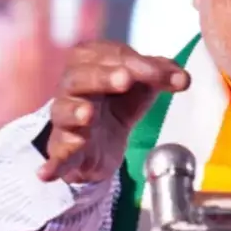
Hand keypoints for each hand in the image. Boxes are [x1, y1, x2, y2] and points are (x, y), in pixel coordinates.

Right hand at [37, 42, 189, 183]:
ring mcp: (66, 120)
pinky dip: (51, 164)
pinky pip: (55, 156)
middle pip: (80, 77)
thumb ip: (162, 75)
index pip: (111, 56)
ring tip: (88, 114)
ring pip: (62, 111)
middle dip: (103, 77)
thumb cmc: (117, 104)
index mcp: (90, 63)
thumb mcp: (142, 86)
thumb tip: (184, 78)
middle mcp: (72, 88)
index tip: (167, 76)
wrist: (101, 144)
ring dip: (75, 111)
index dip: (140, 64)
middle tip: (125, 79)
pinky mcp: (64, 151)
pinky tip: (46, 173)